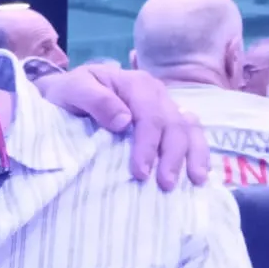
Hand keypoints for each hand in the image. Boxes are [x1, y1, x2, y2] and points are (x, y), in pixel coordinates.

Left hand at [38, 63, 209, 189]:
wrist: (70, 92)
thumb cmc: (70, 93)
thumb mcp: (73, 90)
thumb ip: (96, 100)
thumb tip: (124, 121)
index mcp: (136, 84)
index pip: (149, 116)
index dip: (148, 145)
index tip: (140, 172)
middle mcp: (157, 93)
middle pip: (174, 124)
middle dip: (172, 155)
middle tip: (165, 184)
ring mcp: (165, 106)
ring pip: (189, 127)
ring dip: (193, 154)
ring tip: (194, 180)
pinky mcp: (167, 120)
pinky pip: (191, 132)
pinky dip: (197, 151)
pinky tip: (199, 172)